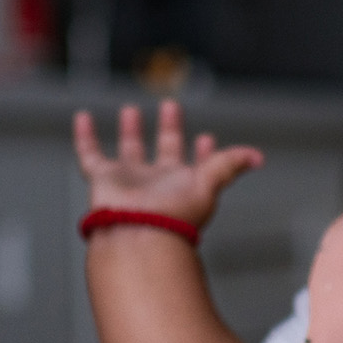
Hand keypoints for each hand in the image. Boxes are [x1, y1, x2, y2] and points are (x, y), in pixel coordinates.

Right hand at [73, 99, 261, 227]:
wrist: (137, 234)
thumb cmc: (174, 217)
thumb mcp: (210, 183)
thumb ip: (230, 164)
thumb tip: (258, 157)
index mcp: (182, 186)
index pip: (196, 166)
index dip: (203, 153)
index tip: (208, 138)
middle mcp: (155, 184)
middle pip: (163, 152)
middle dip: (168, 130)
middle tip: (171, 107)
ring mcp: (128, 181)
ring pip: (128, 151)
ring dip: (131, 131)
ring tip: (131, 109)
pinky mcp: (102, 179)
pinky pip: (89, 154)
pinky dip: (85, 136)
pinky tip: (84, 116)